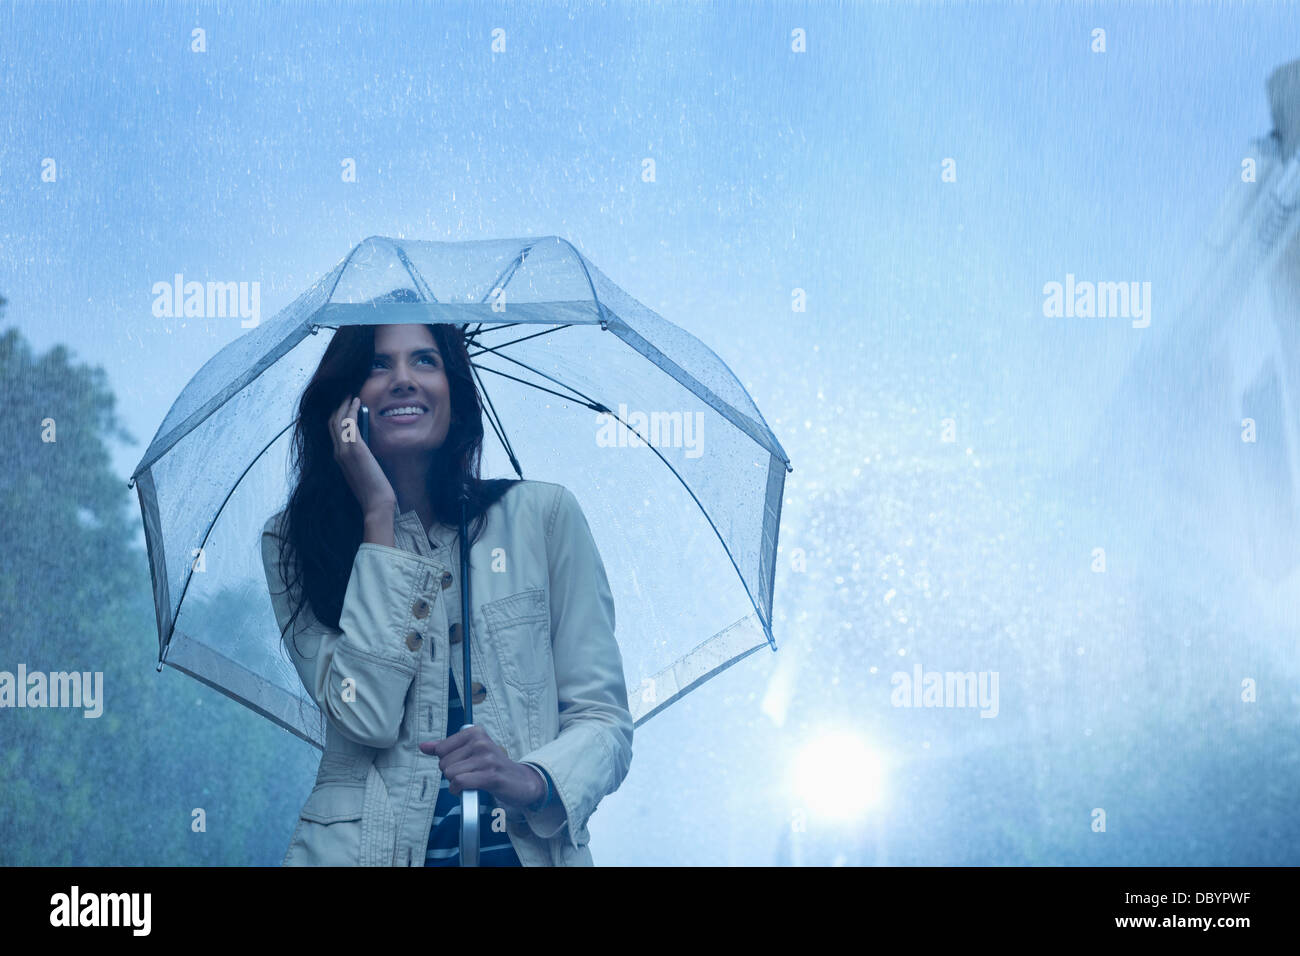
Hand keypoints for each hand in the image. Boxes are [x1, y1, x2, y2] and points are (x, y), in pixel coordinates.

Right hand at [328, 395, 395, 518]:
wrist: (377, 503)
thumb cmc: (374, 490)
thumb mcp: (364, 471)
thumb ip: (361, 457)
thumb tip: (367, 443)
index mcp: (338, 459)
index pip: (332, 432)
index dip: (336, 416)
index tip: (344, 405)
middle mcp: (337, 453)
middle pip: (331, 423)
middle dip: (338, 407)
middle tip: (346, 395)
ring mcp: (344, 451)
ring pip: (338, 420)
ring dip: (344, 405)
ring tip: (351, 395)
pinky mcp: (355, 449)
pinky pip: (348, 424)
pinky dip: (352, 410)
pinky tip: (358, 402)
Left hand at [419, 725, 545, 809]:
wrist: (521, 781)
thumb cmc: (493, 766)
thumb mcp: (470, 751)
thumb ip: (446, 748)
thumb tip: (423, 746)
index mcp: (475, 732)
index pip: (441, 749)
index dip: (447, 761)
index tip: (462, 764)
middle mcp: (481, 742)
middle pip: (444, 763)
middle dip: (452, 773)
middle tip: (470, 774)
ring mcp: (486, 758)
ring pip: (450, 773)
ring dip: (456, 783)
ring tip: (472, 781)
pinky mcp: (490, 775)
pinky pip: (460, 782)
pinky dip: (459, 790)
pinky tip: (468, 789)